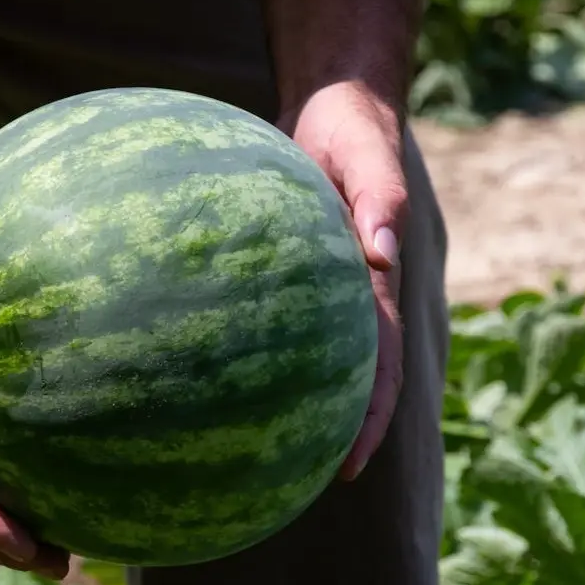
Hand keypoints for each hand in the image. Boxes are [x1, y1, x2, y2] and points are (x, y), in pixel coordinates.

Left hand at [280, 81, 407, 481]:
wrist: (332, 102)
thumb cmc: (356, 128)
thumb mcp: (371, 156)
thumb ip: (380, 202)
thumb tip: (381, 256)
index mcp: (375, 283)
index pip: (377, 367)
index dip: (366, 420)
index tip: (346, 468)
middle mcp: (348, 293)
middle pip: (340, 377)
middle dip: (325, 431)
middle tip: (293, 482)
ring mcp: (315, 283)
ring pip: (304, 352)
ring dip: (288, 397)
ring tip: (246, 443)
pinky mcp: (282, 266)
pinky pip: (265, 312)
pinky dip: (247, 343)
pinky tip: (203, 365)